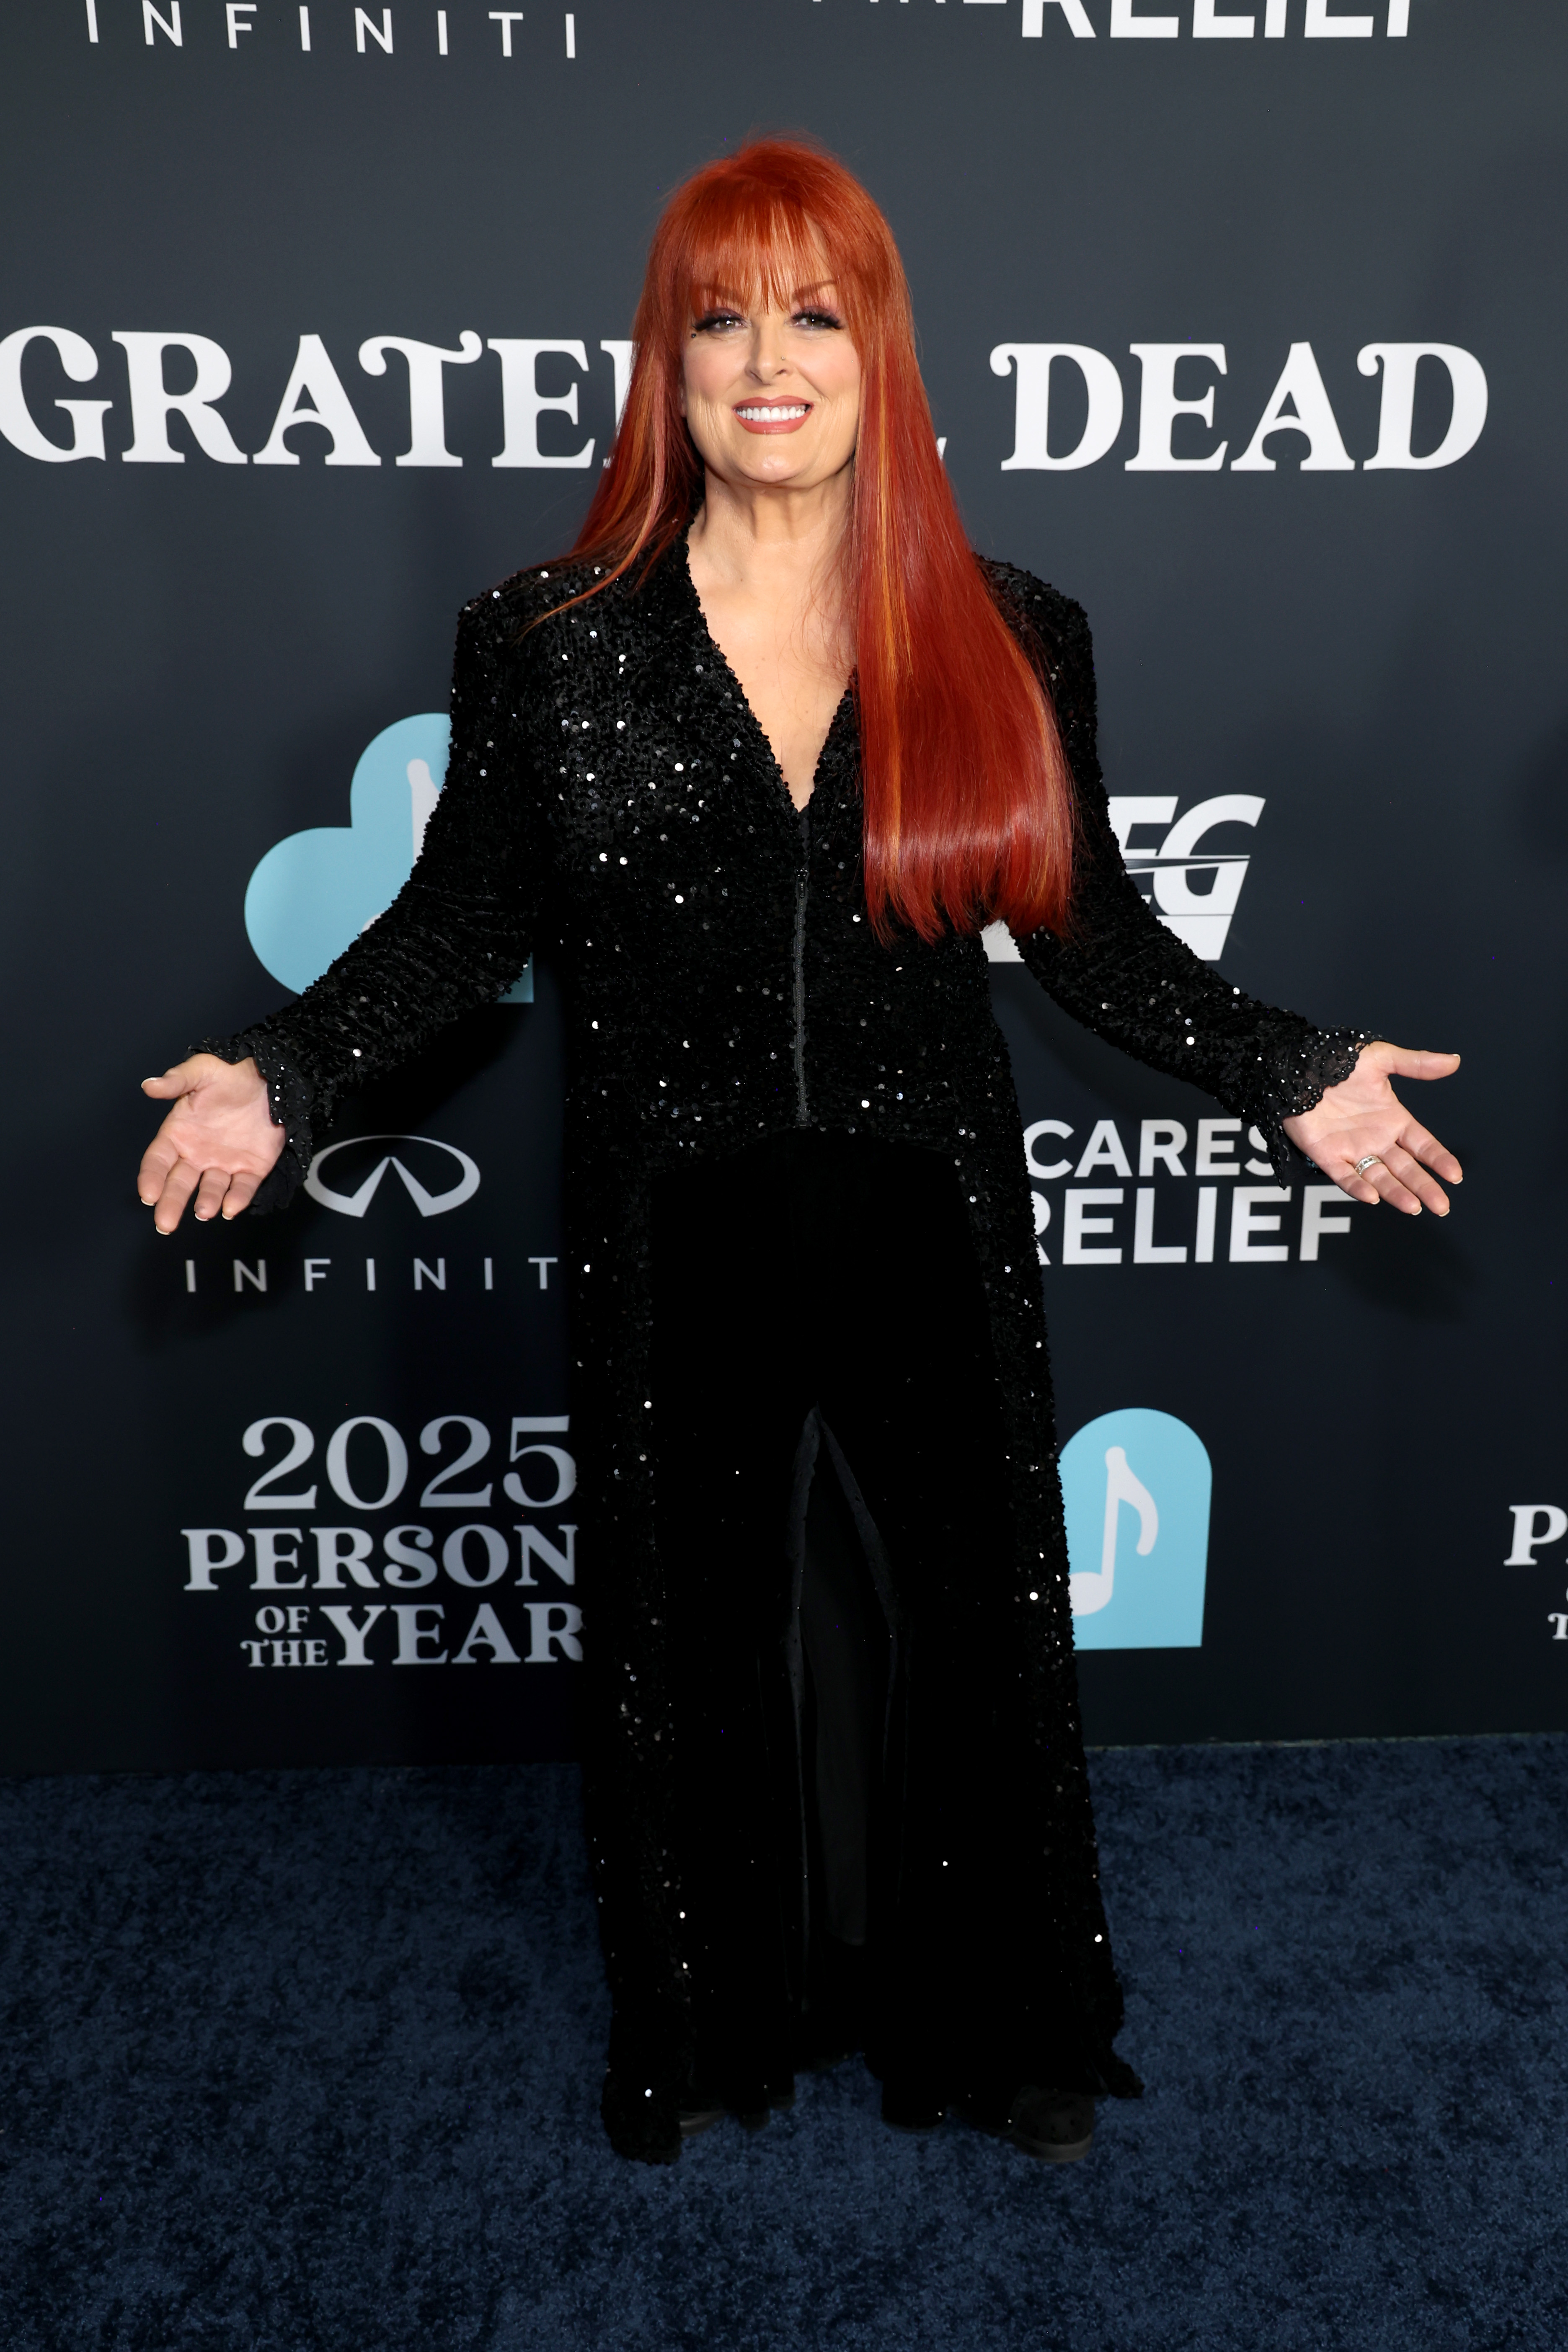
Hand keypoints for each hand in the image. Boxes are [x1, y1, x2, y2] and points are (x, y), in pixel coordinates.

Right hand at [138, 1055, 284, 1233]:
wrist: (268, 1078)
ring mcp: (224, 1163)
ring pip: (212, 1189)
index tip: (147, 1194)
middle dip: (171, 1203)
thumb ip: (177, 1081)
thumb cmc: (228, 1074)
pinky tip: (231, 1208)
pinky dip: (237, 1199)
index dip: (151, 1177)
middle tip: (165, 1224)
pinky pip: (243, 1187)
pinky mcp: (251, 1168)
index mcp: (178, 1134)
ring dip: (207, 1202)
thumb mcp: (201, 1071)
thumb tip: (148, 1086)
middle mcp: (197, 1154)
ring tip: (204, 1212)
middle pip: (179, 1183)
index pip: (158, 1160)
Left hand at [1282, 1042, 1461, 1215]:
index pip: (1422, 1145)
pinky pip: (1344, 1176)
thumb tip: (1454, 1060)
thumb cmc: (1339, 1060)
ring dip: (1396, 1193)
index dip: (1438, 1159)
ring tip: (1414, 1207)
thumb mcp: (1381, 1059)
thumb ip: (1416, 1064)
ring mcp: (1352, 1149)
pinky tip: (1372, 1197)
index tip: (1454, 1175)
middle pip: (1406, 1168)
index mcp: (1393, 1119)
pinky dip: (1357, 1187)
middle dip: (1424, 1187)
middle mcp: (1376, 1139)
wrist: (1299, 1066)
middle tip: (1441, 1206)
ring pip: (1379, 1177)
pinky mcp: (1326, 1155)